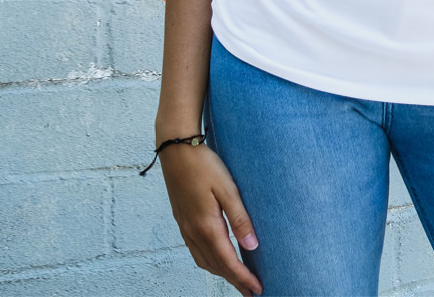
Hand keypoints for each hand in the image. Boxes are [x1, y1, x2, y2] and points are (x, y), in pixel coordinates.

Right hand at [159, 142, 263, 296]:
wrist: (176, 149)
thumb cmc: (204, 164)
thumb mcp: (227, 188)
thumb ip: (240, 218)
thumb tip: (252, 246)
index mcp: (206, 226)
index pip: (228, 262)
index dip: (243, 278)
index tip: (257, 289)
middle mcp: (193, 232)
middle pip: (216, 266)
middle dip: (234, 281)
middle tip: (251, 291)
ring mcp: (185, 227)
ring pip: (204, 261)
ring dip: (221, 273)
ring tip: (237, 278)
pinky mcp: (182, 220)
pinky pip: (196, 251)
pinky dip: (209, 261)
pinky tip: (216, 257)